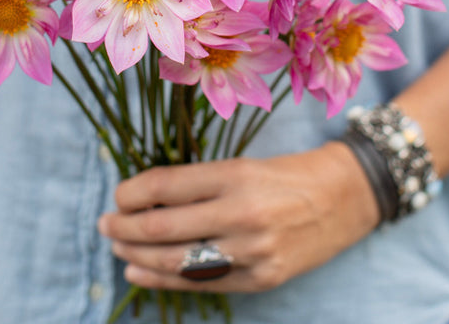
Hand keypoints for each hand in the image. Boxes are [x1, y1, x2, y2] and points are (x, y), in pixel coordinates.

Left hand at [97, 141, 379, 291]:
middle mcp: (241, 213)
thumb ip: (198, 183)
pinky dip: (164, 281)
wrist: (344, 197)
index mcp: (235, 175)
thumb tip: (146, 197)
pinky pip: (203, 283)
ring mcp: (252, 251)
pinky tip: (140, 274)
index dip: (132, 193)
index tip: (117, 195)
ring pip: (177, 261)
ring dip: (138, 257)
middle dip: (124, 228)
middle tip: (105, 225)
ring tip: (117, 249)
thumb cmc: (287, 174)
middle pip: (164, 226)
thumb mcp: (243, 164)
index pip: (166, 186)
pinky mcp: (262, 278)